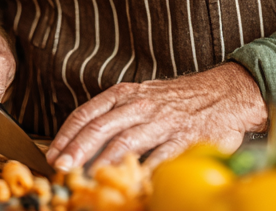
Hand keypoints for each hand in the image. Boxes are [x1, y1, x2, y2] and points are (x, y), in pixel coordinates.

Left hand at [46, 62, 267, 169]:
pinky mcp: (185, 138)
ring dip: (105, 160)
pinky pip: (162, 155)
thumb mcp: (141, 97)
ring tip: (90, 176)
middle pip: (101, 126)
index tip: (53, 153)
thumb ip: (114, 115)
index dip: (67, 134)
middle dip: (78, 148)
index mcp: (125, 94)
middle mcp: (141, 105)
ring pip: (127, 140)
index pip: (87, 113)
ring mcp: (163, 122)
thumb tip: (81, 141)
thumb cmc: (176, 100)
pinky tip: (134, 181)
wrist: (222, 93)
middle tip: (62, 166)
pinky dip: (146, 169)